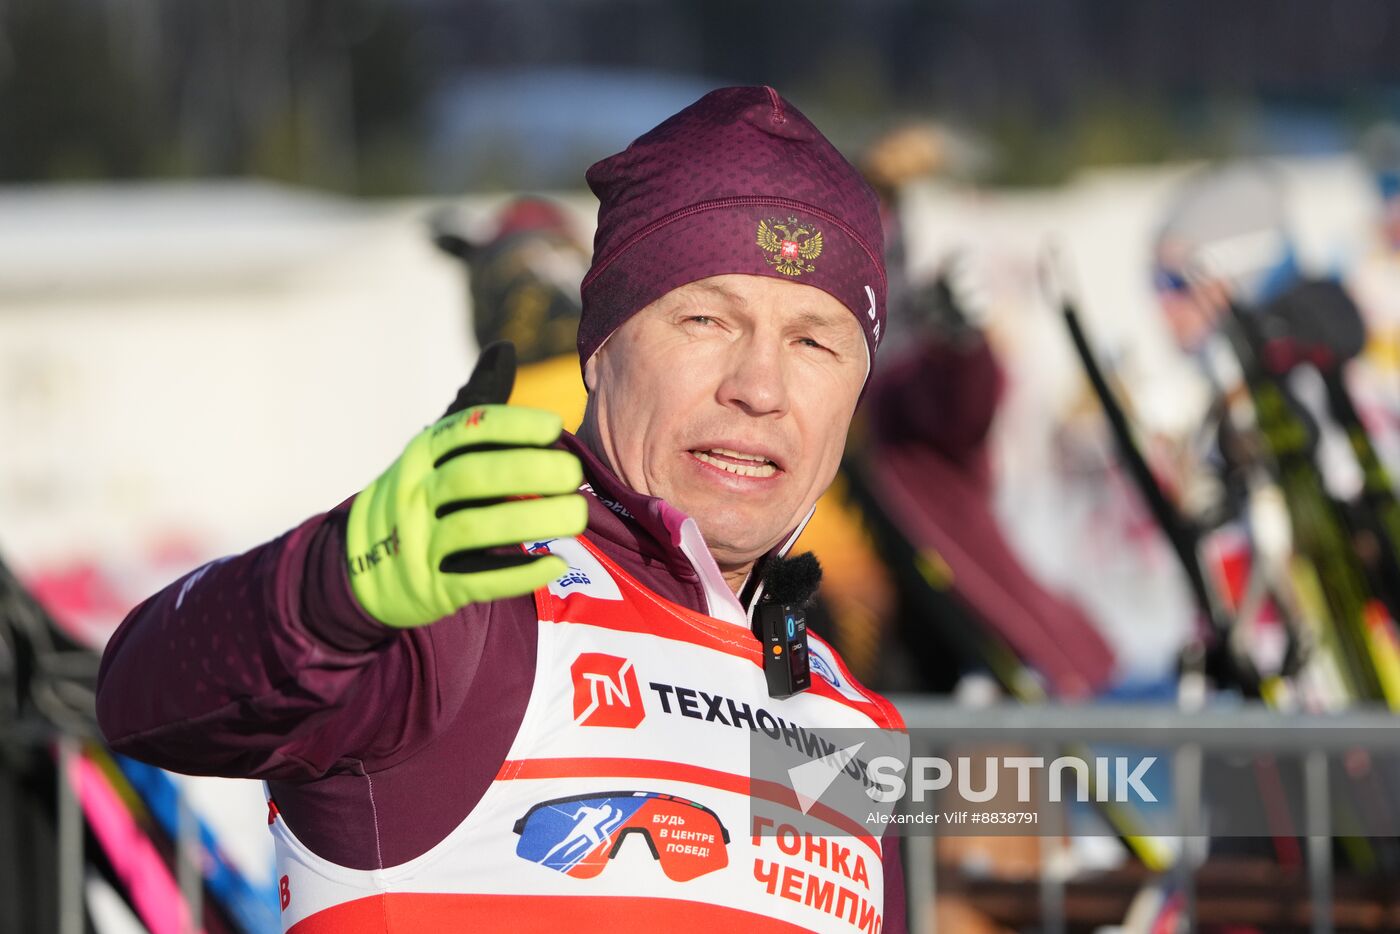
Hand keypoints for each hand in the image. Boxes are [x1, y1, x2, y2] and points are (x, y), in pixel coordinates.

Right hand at [345, 343, 586, 627]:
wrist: (357, 566)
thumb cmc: (419, 491)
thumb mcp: (435, 445)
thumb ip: (476, 401)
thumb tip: (505, 346)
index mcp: (422, 452)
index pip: (466, 430)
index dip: (511, 426)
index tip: (555, 426)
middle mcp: (415, 492)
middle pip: (473, 476)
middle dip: (529, 473)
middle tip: (574, 475)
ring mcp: (418, 540)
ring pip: (475, 527)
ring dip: (531, 521)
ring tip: (576, 517)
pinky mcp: (430, 585)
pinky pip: (476, 579)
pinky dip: (518, 573)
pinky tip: (557, 563)